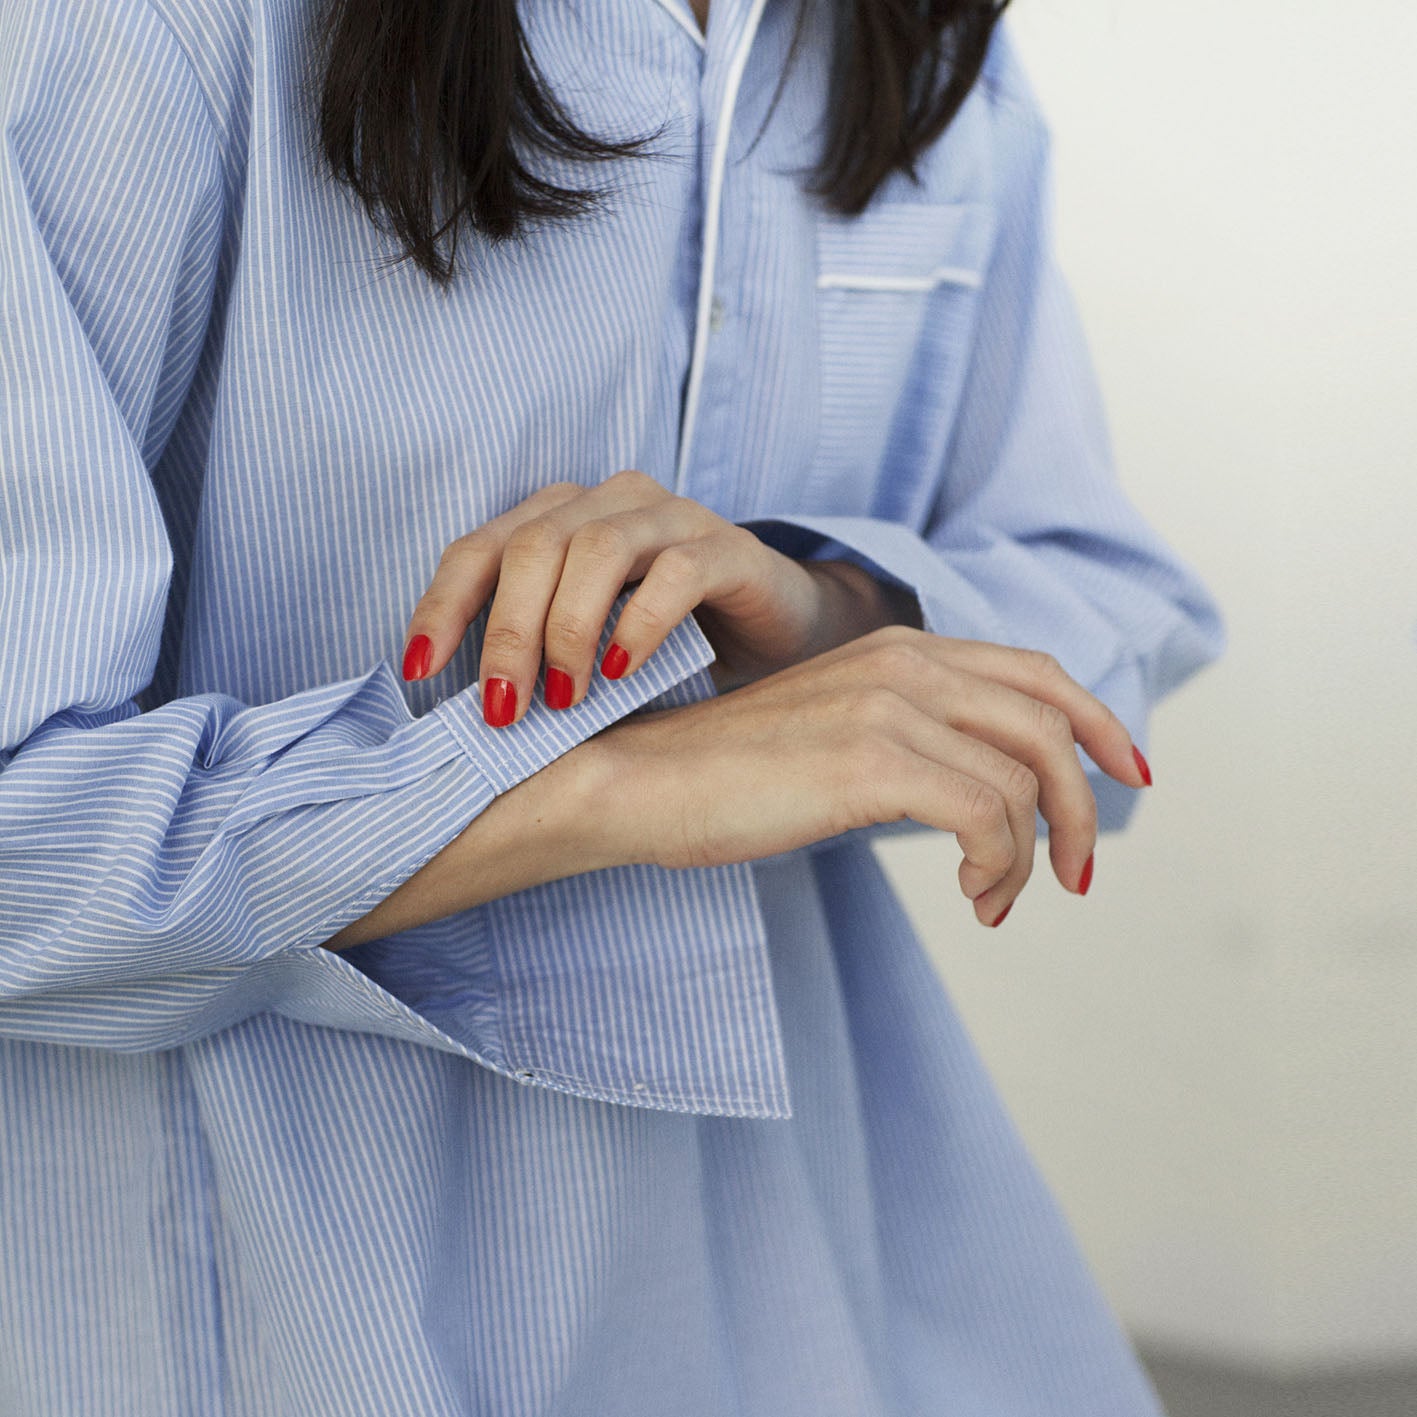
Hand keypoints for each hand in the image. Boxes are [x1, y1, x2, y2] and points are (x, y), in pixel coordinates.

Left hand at [400, 471, 913, 723]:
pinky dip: (639, 622)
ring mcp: (676, 518)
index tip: (419, 670)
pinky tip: (622, 671)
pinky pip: (677, 571)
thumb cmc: (669, 648)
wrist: (778, 637)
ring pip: (599, 549)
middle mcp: (615, 503)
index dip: (442, 605)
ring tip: (563, 697)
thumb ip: (535, 660)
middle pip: (536, 546)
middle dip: (508, 631)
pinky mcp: (731, 548)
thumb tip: (468, 713)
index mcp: (566, 518)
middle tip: (504, 708)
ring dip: (568, 629)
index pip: (482, 548)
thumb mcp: (587, 652)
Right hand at [579, 626, 1151, 924]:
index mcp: (898, 649)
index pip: (1037, 672)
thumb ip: (905, 740)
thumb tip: (980, 797)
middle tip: (1078, 875)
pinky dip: (1001, 868)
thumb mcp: (833, 738)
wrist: (635, 779)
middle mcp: (905, 663)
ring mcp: (889, 706)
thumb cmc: (725, 775)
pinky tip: (974, 901)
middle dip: (1084, 806)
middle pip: (1049, 723)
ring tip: (996, 901)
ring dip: (1034, 856)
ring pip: (1025, 780)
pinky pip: (988, 818)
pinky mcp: (871, 760)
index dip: (1097, 723)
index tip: (1126, 776)